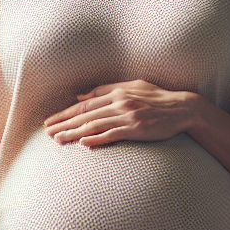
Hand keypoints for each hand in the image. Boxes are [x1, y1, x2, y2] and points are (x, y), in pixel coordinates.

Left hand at [44, 80, 197, 147]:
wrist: (182, 109)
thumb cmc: (158, 98)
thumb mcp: (133, 86)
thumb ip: (107, 89)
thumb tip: (81, 96)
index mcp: (118, 92)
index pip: (85, 103)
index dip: (66, 113)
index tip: (51, 121)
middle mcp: (120, 102)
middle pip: (86, 114)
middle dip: (63, 123)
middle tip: (46, 132)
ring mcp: (128, 116)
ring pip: (95, 125)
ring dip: (74, 133)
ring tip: (59, 140)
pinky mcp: (137, 129)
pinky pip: (113, 134)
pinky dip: (97, 138)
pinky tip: (84, 143)